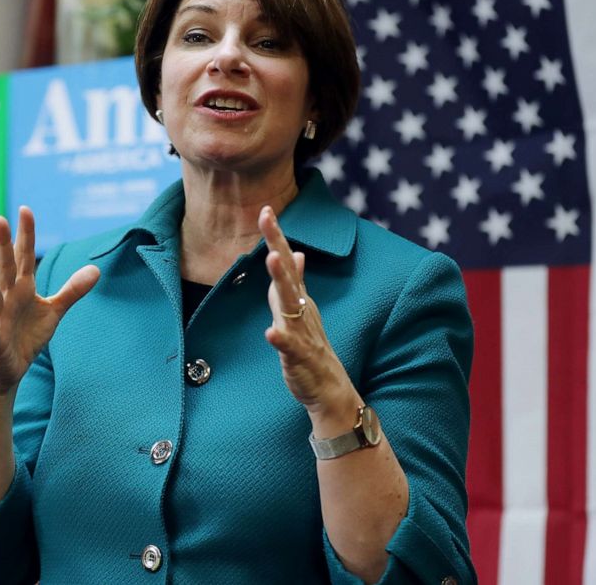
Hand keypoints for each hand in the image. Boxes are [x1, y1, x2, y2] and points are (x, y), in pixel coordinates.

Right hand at [0, 206, 99, 395]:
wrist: (7, 367)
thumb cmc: (27, 334)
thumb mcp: (54, 311)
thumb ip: (72, 290)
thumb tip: (96, 269)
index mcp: (22, 288)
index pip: (24, 256)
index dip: (26, 234)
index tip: (26, 210)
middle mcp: (6, 298)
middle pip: (5, 268)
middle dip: (2, 245)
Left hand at [259, 206, 352, 412]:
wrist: (329, 387)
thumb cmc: (312, 347)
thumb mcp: (303, 310)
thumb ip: (297, 283)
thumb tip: (298, 254)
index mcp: (299, 298)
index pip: (287, 261)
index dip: (276, 236)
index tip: (265, 209)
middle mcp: (302, 309)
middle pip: (288, 272)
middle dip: (277, 244)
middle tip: (267, 218)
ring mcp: (302, 331)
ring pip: (290, 303)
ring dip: (281, 281)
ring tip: (271, 259)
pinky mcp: (299, 356)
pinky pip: (289, 346)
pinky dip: (280, 338)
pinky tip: (270, 331)